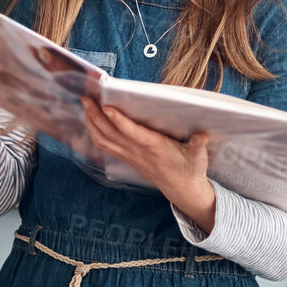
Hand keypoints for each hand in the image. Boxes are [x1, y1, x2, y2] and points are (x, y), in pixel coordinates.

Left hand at [79, 99, 216, 229]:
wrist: (182, 189)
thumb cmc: (190, 169)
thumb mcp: (198, 157)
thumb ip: (198, 146)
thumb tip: (201, 135)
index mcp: (154, 147)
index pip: (133, 133)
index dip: (119, 121)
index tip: (107, 107)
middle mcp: (138, 151)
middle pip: (110, 134)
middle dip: (96, 116)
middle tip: (85, 98)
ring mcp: (129, 156)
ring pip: (103, 140)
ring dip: (91, 123)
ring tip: (85, 105)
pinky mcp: (127, 158)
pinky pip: (105, 146)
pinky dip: (94, 133)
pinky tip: (90, 121)